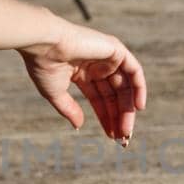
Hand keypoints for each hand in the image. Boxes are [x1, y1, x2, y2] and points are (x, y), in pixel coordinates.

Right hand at [18, 20, 147, 142]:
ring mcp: (106, 57)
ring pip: (124, 87)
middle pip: (113, 96)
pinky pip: (134, 71)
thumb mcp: (56, 93)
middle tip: (122, 138)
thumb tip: (79, 126)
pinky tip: (138, 108)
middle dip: (118, 117)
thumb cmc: (44, 65)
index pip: (99, 99)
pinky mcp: (115, 49)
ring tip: (127, 130)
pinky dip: (139, 88)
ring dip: (127, 109)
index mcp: (82, 73)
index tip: (112, 137)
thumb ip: (69, 109)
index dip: (106, 118)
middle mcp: (96, 65)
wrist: (45, 44)